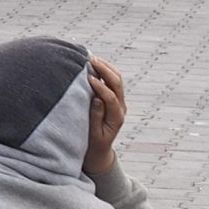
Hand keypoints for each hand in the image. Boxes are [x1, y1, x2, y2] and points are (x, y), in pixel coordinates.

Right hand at [83, 56, 126, 175]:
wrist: (99, 150)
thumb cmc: (93, 144)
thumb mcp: (93, 134)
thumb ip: (96, 116)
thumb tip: (97, 98)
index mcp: (116, 117)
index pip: (111, 97)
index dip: (100, 86)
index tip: (88, 78)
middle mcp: (121, 107)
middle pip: (117, 83)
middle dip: (104, 70)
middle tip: (90, 60)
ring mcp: (119, 102)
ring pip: (117, 79)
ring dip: (105, 67)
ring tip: (91, 58)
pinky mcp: (115, 98)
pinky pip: (113, 81)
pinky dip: (105, 71)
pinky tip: (94, 64)